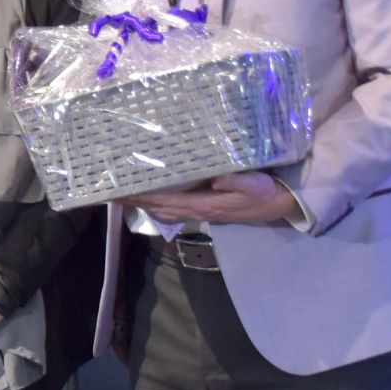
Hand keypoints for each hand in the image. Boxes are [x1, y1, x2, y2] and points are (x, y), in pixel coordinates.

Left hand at [122, 171, 299, 225]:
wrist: (281, 205)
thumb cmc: (266, 193)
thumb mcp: (256, 185)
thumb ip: (237, 182)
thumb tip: (215, 179)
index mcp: (203, 205)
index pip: (164, 202)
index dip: (141, 198)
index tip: (120, 192)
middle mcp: (196, 210)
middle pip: (157, 207)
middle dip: (134, 200)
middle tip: (109, 190)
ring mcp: (199, 210)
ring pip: (163, 207)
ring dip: (142, 201)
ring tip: (122, 191)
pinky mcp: (205, 206)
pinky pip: (173, 205)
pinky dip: (157, 200)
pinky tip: (149, 193)